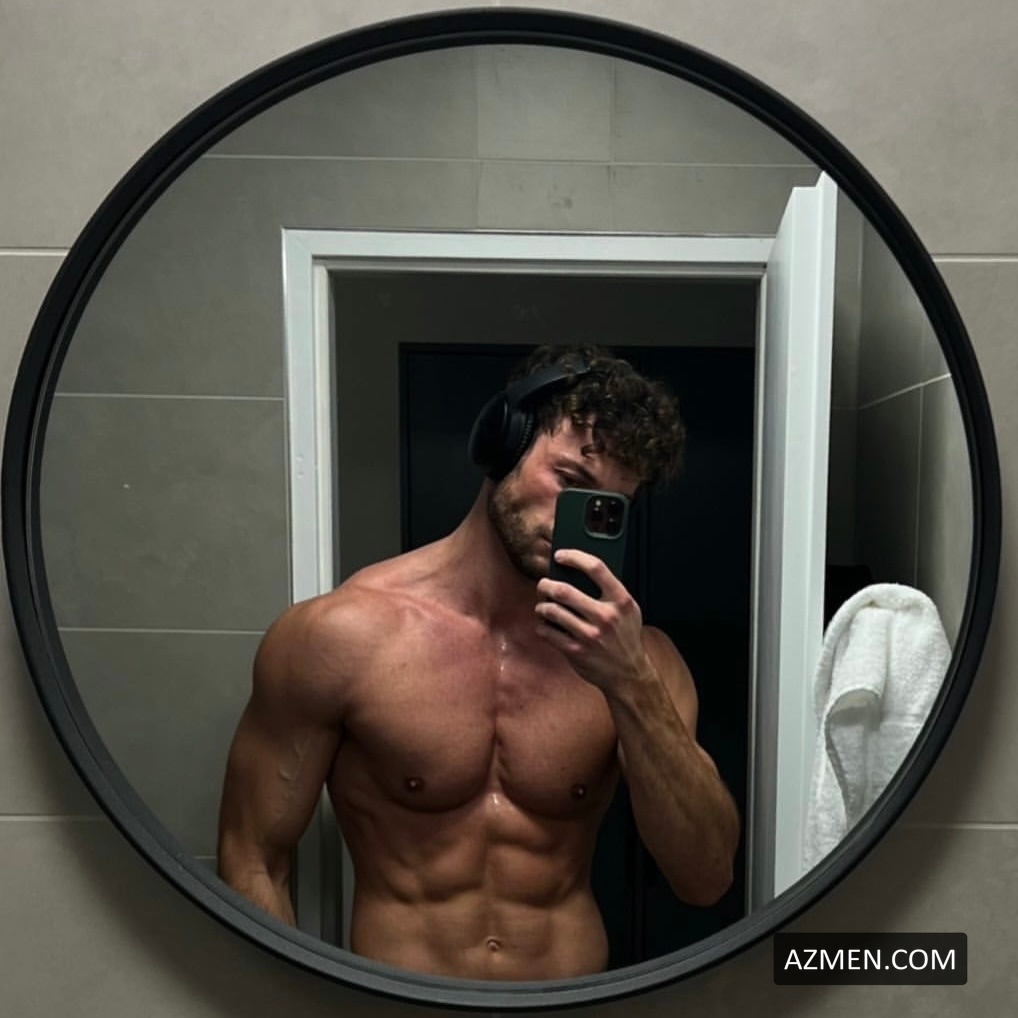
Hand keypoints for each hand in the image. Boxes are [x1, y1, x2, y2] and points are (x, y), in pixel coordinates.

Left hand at [534, 548, 650, 694]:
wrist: (629, 674)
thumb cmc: (626, 637)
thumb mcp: (628, 610)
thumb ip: (611, 591)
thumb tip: (579, 570)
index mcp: (621, 601)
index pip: (596, 568)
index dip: (574, 557)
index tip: (560, 556)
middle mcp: (606, 617)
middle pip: (564, 590)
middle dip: (546, 585)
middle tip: (543, 585)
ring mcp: (590, 635)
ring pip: (552, 611)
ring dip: (541, 606)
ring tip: (542, 606)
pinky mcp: (576, 652)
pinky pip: (547, 632)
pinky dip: (542, 626)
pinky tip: (546, 624)